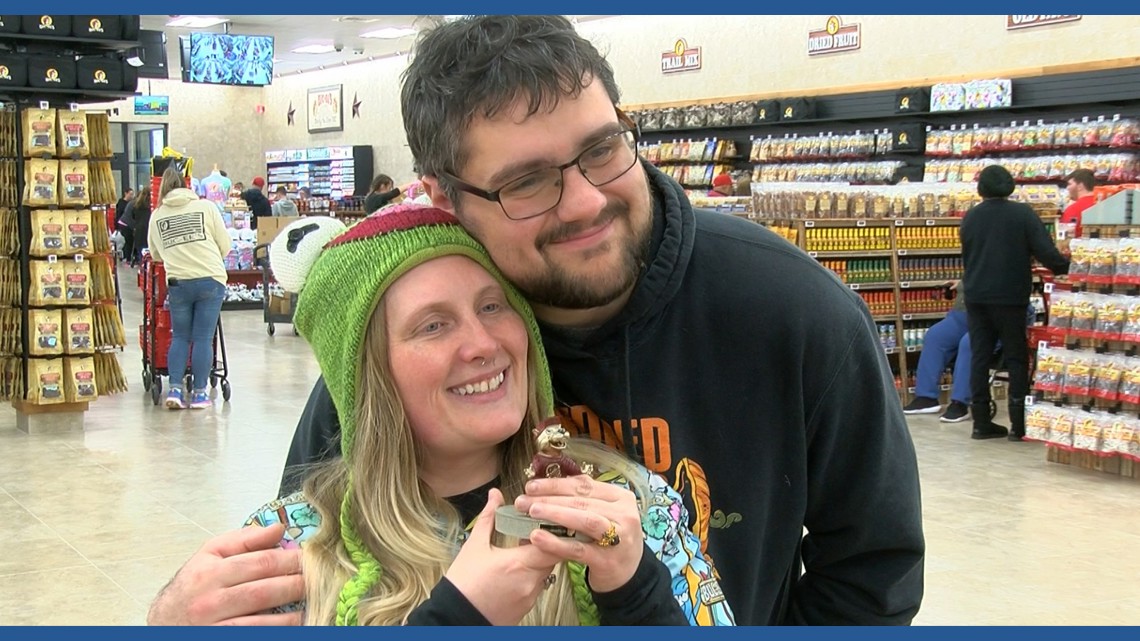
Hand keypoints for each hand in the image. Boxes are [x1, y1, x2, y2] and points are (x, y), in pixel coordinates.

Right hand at [146, 524, 303, 625]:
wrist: (164, 622)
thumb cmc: (193, 586)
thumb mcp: (210, 555)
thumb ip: (244, 540)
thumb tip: (279, 529)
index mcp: (209, 573)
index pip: (261, 563)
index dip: (292, 560)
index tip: (311, 558)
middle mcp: (210, 602)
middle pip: (265, 592)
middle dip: (298, 584)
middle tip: (319, 579)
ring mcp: (215, 628)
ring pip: (263, 622)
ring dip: (294, 614)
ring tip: (312, 603)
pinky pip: (257, 637)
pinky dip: (280, 631)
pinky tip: (296, 623)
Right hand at [444, 488, 562, 624]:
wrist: (455, 618)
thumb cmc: (463, 584)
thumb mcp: (474, 545)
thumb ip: (489, 517)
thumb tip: (495, 495)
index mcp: (519, 563)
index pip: (553, 545)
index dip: (553, 532)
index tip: (547, 523)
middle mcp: (530, 582)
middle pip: (553, 559)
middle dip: (546, 545)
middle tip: (534, 534)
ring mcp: (530, 597)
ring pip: (546, 574)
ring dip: (539, 562)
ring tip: (522, 552)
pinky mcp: (526, 608)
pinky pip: (537, 588)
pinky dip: (532, 577)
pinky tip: (516, 572)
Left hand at [514, 475, 643, 593]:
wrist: (628, 575)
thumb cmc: (610, 539)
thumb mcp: (604, 514)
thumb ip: (583, 499)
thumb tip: (547, 486)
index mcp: (620, 497)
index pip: (584, 486)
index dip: (555, 484)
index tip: (531, 486)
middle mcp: (624, 514)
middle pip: (582, 501)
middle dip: (549, 499)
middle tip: (523, 501)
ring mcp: (619, 537)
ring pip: (584, 520)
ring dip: (555, 513)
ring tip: (531, 512)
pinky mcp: (608, 560)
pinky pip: (578, 549)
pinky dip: (556, 542)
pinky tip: (537, 538)